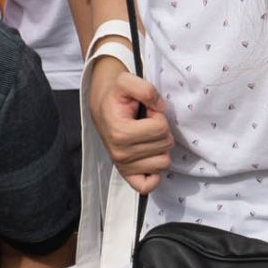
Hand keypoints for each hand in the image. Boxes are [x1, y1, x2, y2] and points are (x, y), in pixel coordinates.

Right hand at [88, 59, 171, 191]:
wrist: (102, 105)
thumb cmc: (116, 95)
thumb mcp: (127, 81)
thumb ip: (145, 89)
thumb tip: (160, 108)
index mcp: (120, 133)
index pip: (161, 129)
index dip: (158, 115)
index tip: (147, 111)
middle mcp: (120, 154)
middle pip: (165, 145)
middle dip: (160, 130)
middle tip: (146, 122)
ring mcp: (123, 166)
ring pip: (163, 162)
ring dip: (159, 147)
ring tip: (145, 135)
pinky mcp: (127, 175)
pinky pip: (148, 185)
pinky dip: (154, 174)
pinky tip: (149, 157)